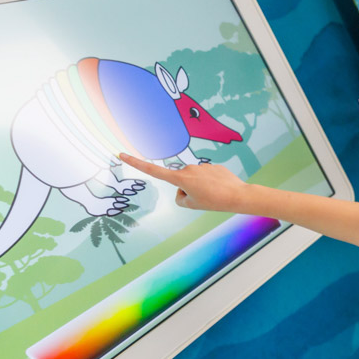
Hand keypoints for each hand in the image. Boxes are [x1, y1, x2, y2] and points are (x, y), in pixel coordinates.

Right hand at [118, 153, 247, 212]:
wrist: (238, 195)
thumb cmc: (214, 201)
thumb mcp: (192, 204)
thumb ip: (181, 198)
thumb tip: (183, 190)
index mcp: (180, 178)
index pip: (153, 171)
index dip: (136, 163)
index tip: (121, 154)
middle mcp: (188, 169)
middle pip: (180, 182)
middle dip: (187, 190)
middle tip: (203, 198)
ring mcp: (201, 166)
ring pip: (194, 179)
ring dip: (200, 186)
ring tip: (213, 193)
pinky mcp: (213, 166)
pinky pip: (206, 176)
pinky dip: (210, 182)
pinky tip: (220, 187)